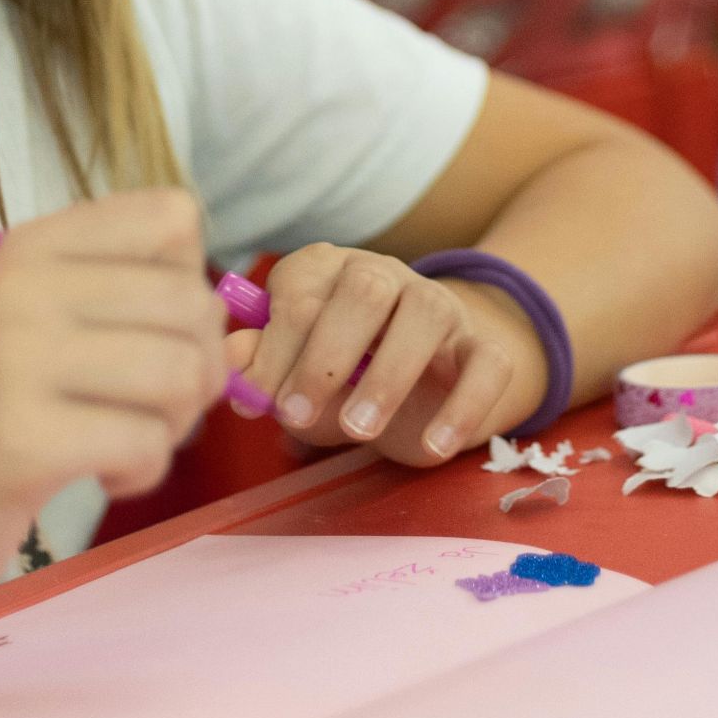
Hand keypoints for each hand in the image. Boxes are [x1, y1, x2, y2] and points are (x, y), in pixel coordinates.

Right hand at [0, 190, 230, 597]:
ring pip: (181, 373)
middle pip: (193, 304)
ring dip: (174, 424)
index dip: (188, 283)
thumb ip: (132, 292)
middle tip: (148, 407)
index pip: (174, 216)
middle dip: (198, 370)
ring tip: (125, 439)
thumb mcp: (47, 319)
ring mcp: (17, 360)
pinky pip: (147, 444)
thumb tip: (231, 307)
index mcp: (36, 243)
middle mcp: (25, 286)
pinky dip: (142, 471)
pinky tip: (100, 473)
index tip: (146, 332)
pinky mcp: (22, 439)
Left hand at [231, 245, 542, 467]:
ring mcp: (440, 307)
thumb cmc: (345, 377)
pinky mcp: (484, 347)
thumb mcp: (297, 377)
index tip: (260, 402)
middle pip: (364, 289)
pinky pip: (487, 363)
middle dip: (325, 353)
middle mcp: (386, 275)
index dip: (276, 345)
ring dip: (388, 374)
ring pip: (425, 314)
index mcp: (328, 272)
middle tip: (298, 413)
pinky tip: (432, 445)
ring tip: (359, 431)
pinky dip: (463, 406)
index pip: (300, 291)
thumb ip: (263, 368)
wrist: (426, 387)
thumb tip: (230, 361)